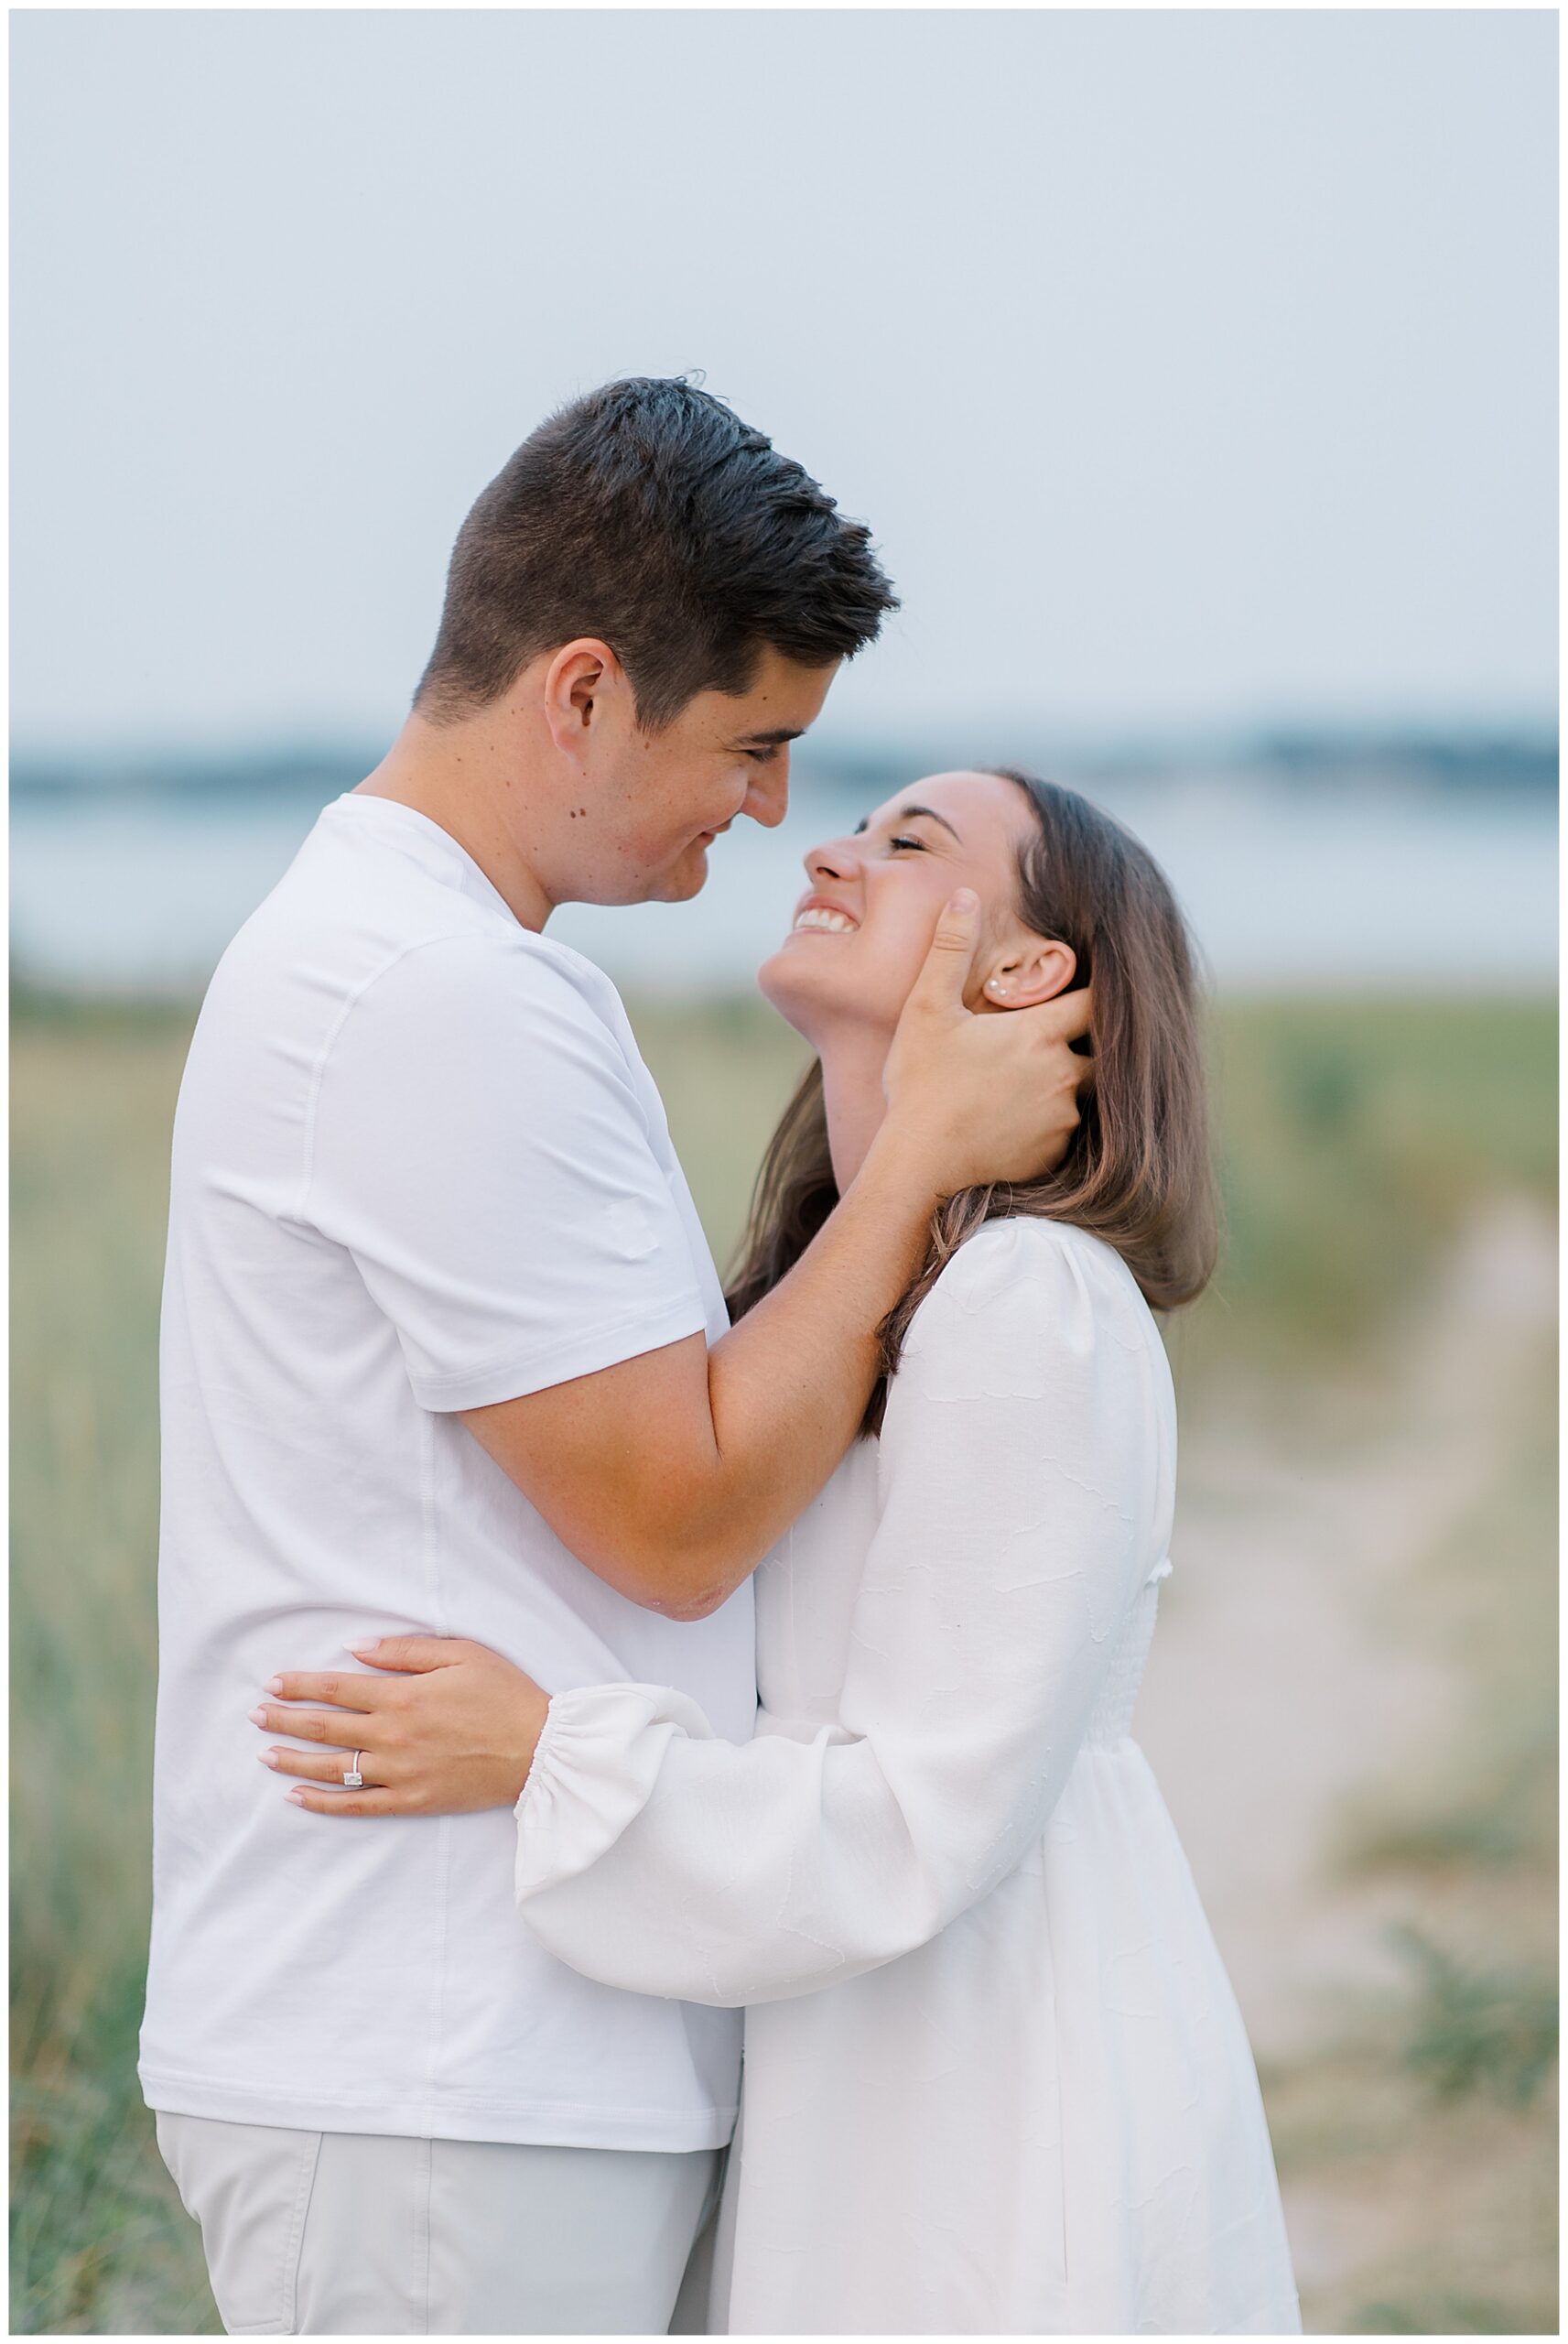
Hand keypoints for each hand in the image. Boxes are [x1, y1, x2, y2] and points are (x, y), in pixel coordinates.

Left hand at [251, 1635, 549, 1817]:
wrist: (538, 1748)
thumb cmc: (503, 1694)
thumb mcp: (461, 1653)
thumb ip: (404, 1651)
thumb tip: (356, 1648)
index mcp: (403, 1695)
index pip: (336, 1688)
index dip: (300, 1685)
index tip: (273, 1683)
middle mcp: (393, 1735)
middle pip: (326, 1728)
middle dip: (286, 1720)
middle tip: (257, 1716)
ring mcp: (400, 1772)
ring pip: (333, 1769)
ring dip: (295, 1761)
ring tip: (266, 1755)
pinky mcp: (412, 1801)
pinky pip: (358, 1806)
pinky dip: (324, 1803)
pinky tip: (298, 1798)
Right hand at [880, 890, 1092, 1194]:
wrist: (919, 1166)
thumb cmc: (920, 1085)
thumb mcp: (926, 1009)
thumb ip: (949, 949)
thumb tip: (964, 896)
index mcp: (1040, 1034)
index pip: (1094, 1001)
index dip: (1090, 992)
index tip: (1081, 988)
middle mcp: (1064, 1075)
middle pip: (1102, 1049)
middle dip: (1087, 1041)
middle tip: (1058, 1036)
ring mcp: (1063, 1119)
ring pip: (1086, 1091)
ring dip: (1068, 1082)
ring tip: (1033, 1079)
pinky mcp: (1055, 1154)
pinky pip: (1068, 1130)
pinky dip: (1052, 1121)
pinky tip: (1020, 1118)